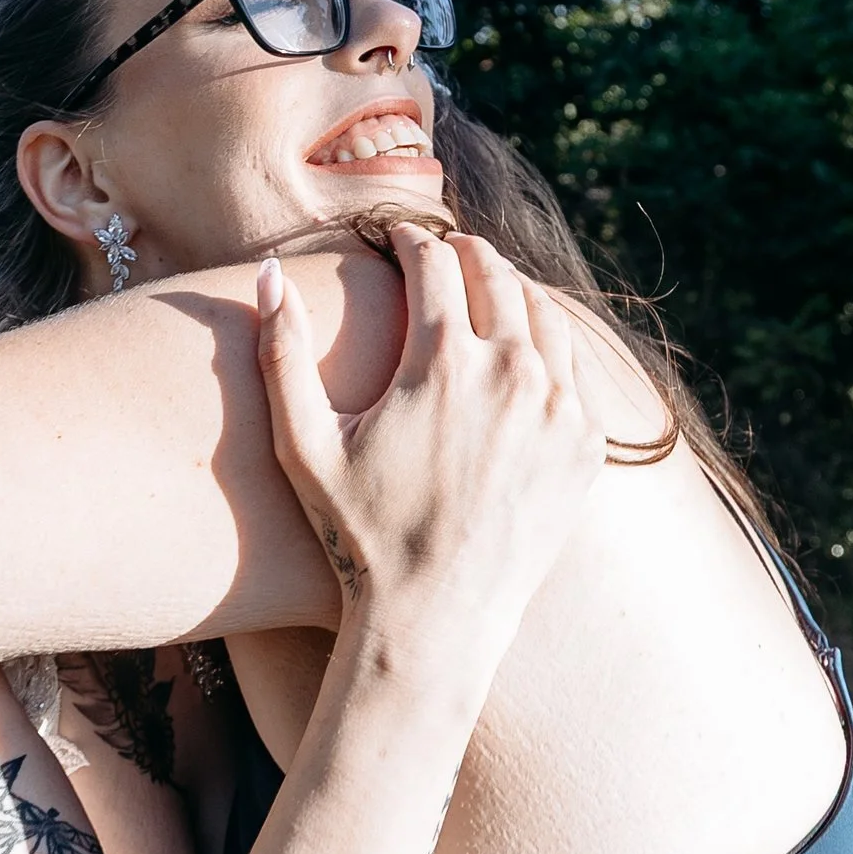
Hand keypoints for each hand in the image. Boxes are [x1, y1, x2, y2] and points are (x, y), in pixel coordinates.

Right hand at [255, 228, 603, 675]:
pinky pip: (573, 368)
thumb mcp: (304, 444)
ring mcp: (559, 406)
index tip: (396, 238)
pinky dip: (548, 344)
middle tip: (445, 251)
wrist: (437, 616)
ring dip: (512, 290)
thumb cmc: (359, 533)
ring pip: (544, 313)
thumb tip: (266, 274)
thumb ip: (281, 352)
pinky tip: (523, 350)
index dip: (410, 241)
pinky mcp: (586, 443)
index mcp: (442, 360)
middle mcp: (512, 371)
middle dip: (465, 252)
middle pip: (496, 274)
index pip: (433, 262)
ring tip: (487, 289)